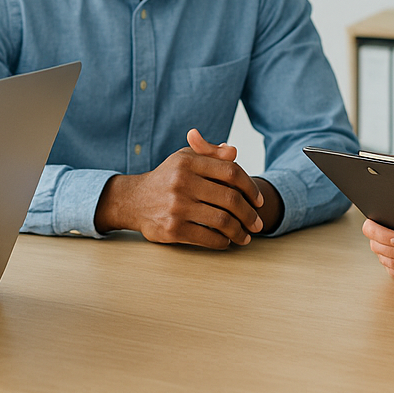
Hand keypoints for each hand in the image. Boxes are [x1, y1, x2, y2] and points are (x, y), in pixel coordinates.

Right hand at [94, 128, 264, 247]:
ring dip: (240, 231)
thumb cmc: (167, 178)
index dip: (250, 187)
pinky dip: (222, 241)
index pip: (231, 172)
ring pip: (222, 221)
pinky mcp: (172, 229)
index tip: (259, 200)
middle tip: (257, 223)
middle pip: (231, 199)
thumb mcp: (185, 159)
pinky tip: (226, 241)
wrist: (134, 200)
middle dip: (250, 214)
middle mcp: (182, 182)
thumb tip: (233, 151)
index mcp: (188, 162)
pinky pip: (208, 238)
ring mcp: (177, 206)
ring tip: (246, 236)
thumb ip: (210, 154)